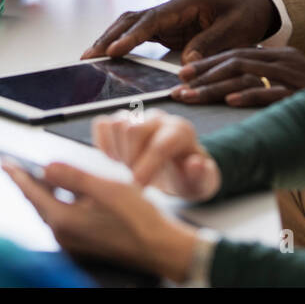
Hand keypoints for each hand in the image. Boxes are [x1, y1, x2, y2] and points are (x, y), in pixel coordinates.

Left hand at [3, 160, 201, 282]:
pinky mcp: (84, 244)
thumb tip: (48, 166)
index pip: (32, 192)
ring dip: (45, 193)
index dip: (18, 174)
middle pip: (38, 203)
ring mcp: (73, 242)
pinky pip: (62, 219)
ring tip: (43, 175)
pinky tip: (68, 194)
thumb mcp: (105, 186)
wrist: (159, 247)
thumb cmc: (137, 218)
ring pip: (50, 211)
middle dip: (28, 183)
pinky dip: (59, 203)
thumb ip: (73, 175)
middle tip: (18, 167)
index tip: (4, 163)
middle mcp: (63, 234)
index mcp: (64, 219)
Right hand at [80, 0, 279, 61]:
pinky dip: (125, 42)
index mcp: (187, 2)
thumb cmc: (248, 15)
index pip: (152, 20)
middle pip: (133, 18)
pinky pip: (142, 33)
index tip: (113, 50)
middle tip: (89, 56)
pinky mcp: (170, 28)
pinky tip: (112, 55)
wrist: (257, 6)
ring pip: (133, 24)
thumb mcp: (234, 31)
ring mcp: (170, 16)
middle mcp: (173, 6)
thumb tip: (185, 64)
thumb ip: (209, 45)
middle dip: (110, 35)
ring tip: (92, 56)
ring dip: (113, 38)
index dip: (131, 36)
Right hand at [91, 108, 220, 200]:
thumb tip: (195, 164)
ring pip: (118, 123)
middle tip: (134, 179)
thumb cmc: (186, 177)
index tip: (138, 186)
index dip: (147, 166)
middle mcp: (159, 118)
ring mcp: (138, 117)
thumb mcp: (200, 184)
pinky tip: (115, 160)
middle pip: (134, 129)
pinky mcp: (120, 120)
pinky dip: (103, 144)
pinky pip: (102, 124)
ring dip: (117, 151)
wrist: (176, 170)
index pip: (160, 143)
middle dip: (131, 159)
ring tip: (128, 168)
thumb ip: (201, 176)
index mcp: (180, 131)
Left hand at [172, 46, 304, 106]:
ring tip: (192, 95)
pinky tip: (231, 102)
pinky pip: (272, 93)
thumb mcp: (290, 83)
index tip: (184, 74)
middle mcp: (285, 61)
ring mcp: (294, 76)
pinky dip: (250, 96)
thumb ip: (265, 81)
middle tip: (179, 86)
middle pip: (236, 61)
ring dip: (215, 86)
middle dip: (204, 73)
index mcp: (280, 55)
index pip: (237, 54)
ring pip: (246, 75)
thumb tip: (233, 89)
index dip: (208, 63)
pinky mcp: (302, 94)